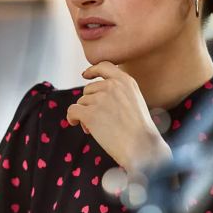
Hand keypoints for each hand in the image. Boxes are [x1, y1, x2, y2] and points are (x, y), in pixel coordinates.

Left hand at [66, 61, 171, 175]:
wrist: (141, 146)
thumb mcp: (135, 101)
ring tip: (96, 128)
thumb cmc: (140, 130)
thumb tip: (93, 95)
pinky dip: (71, 117)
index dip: (92, 70)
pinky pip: (72, 110)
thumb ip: (118, 92)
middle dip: (90, 103)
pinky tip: (74, 123)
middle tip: (99, 119)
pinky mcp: (89, 113)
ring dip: (85, 114)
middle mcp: (111, 86)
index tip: (85, 75)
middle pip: (89, 89)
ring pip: (81, 102)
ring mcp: (100, 98)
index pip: (104, 66)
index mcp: (125, 81)